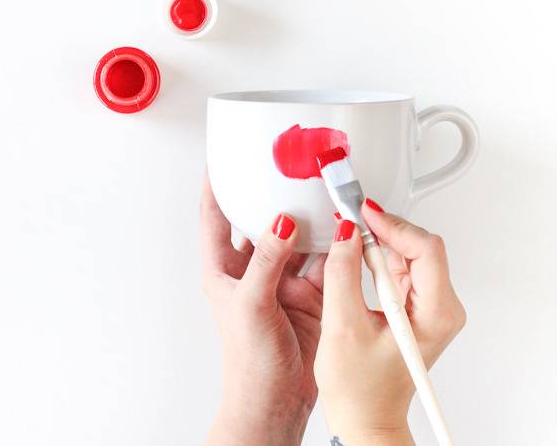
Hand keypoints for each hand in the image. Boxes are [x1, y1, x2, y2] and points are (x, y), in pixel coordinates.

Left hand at [201, 173, 324, 445]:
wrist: (278, 400)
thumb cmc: (248, 363)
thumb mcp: (249, 305)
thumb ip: (265, 261)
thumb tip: (280, 222)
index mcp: (224, 270)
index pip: (214, 216)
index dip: (216, 185)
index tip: (223, 156)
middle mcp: (254, 270)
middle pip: (261, 220)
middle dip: (274, 195)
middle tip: (289, 170)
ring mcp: (283, 279)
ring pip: (298, 236)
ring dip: (309, 219)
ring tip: (322, 193)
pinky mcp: (311, 291)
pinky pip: (324, 258)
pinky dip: (334, 244)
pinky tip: (342, 229)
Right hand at [314, 199, 465, 444]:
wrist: (365, 416)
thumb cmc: (360, 389)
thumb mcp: (342, 327)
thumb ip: (343, 275)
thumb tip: (346, 235)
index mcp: (435, 314)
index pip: (425, 250)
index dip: (393, 226)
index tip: (363, 214)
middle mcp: (440, 308)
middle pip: (419, 247)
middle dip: (384, 230)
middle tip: (351, 217)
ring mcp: (429, 306)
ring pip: (409, 254)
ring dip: (379, 242)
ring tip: (349, 234)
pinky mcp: (414, 305)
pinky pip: (400, 268)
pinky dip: (378, 257)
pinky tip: (357, 255)